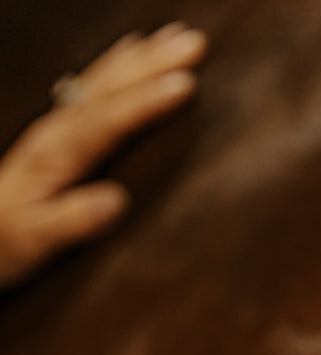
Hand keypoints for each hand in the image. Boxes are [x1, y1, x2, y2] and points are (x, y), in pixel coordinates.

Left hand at [0, 23, 206, 285]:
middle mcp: (56, 131)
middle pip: (109, 89)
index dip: (147, 102)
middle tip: (195, 43)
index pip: (107, 121)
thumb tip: (116, 201)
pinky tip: (133, 51)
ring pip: (104, 81)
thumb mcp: (34, 242)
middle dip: (153, 64)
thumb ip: (72, 221)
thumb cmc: (4, 244)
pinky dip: (119, 65)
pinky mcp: (60, 133)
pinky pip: (95, 87)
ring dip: (142, 58)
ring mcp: (57, 128)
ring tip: (176, 36)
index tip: (185, 84)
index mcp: (54, 155)